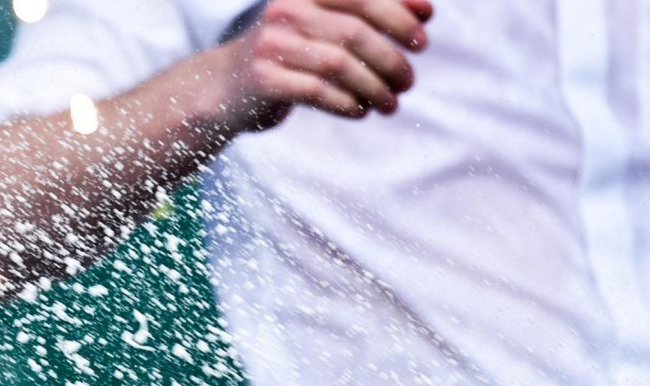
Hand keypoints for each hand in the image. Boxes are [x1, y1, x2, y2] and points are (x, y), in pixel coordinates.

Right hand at [218, 0, 432, 130]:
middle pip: (354, 32)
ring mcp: (270, 44)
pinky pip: (317, 92)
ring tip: (391, 103)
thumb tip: (426, 12)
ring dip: (374, 87)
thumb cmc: (287, 54)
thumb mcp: (322, 24)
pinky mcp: (262, 79)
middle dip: (390, 58)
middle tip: (409, 80)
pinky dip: (346, 104)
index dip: (399, 12)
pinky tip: (360, 111)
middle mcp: (285, 10)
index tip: (424, 35)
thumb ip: (366, 14)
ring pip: (338, 65)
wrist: (223, 87)